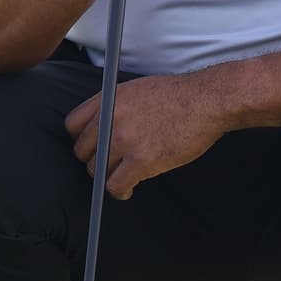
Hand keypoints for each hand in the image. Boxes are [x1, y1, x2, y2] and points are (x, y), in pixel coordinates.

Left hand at [63, 72, 228, 197]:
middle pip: (82, 150)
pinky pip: (115, 185)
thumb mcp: (139, 89)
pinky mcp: (141, 160)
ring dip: (108, 177)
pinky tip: (129, 190)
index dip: (82, 139)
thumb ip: (117, 106)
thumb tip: (104, 125)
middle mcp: (111, 118)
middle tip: (109, 165)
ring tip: (121, 178)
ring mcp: (125, 140)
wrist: (208, 101)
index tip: (92, 147)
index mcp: (109, 98)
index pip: (73, 124)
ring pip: (97, 170)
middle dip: (94, 160)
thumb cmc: (180, 95)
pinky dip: (120, 191)